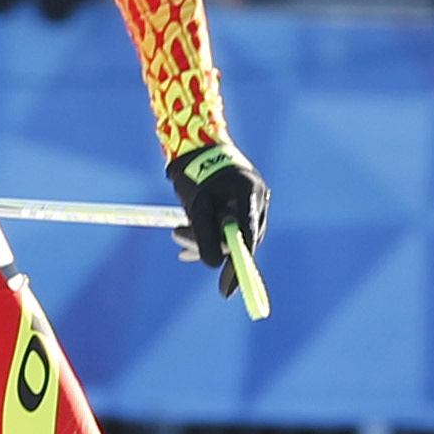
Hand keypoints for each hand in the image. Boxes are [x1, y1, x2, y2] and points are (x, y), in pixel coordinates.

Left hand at [167, 141, 268, 295]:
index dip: (236, 267)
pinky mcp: (243, 201)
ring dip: (204, 239)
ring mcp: (252, 199)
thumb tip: (212, 266)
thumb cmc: (194, 172)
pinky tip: (187, 241)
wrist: (196, 142)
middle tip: (180, 250)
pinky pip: (229, 225)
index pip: (247, 238)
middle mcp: (257, 196)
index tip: (225, 290)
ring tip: (176, 235)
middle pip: (239, 238)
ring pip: (232, 233)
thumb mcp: (195, 206)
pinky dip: (209, 232)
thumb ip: (203, 235)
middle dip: (209, 247)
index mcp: (249, 193)